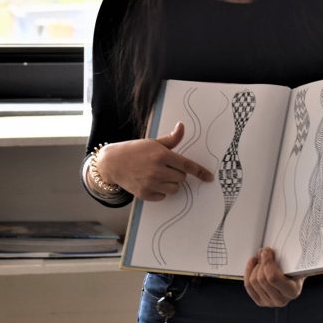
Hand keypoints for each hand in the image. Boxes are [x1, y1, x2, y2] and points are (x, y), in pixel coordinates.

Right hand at [98, 122, 213, 201]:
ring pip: (174, 188)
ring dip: (170, 183)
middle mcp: (157, 170)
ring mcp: (151, 183)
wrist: (112, 163)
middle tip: (165, 167)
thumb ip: (171, 139)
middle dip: (177, 173)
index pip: (187, 165)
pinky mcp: (145, 194)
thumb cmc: (134, 150)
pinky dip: (160, 191)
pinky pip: (163, 196)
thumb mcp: (153, 142)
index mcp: (162, 155)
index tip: (209, 178)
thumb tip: (182, 126)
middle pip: (181, 178)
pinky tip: (150, 182)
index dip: (200, 172)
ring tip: (157, 175)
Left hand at [244, 248, 304, 307]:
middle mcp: (281, 300)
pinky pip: (248, 286)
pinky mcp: (260, 301)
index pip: (273, 278)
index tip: (267, 252)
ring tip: (259, 258)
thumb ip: (285, 258)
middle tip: (263, 253)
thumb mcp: (295, 264)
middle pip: (261, 279)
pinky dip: (248, 272)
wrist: (294, 281)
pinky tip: (253, 264)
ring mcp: (270, 303)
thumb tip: (269, 251)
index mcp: (292, 291)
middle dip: (261, 263)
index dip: (267, 262)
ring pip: (253, 282)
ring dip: (254, 267)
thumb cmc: (295, 271)